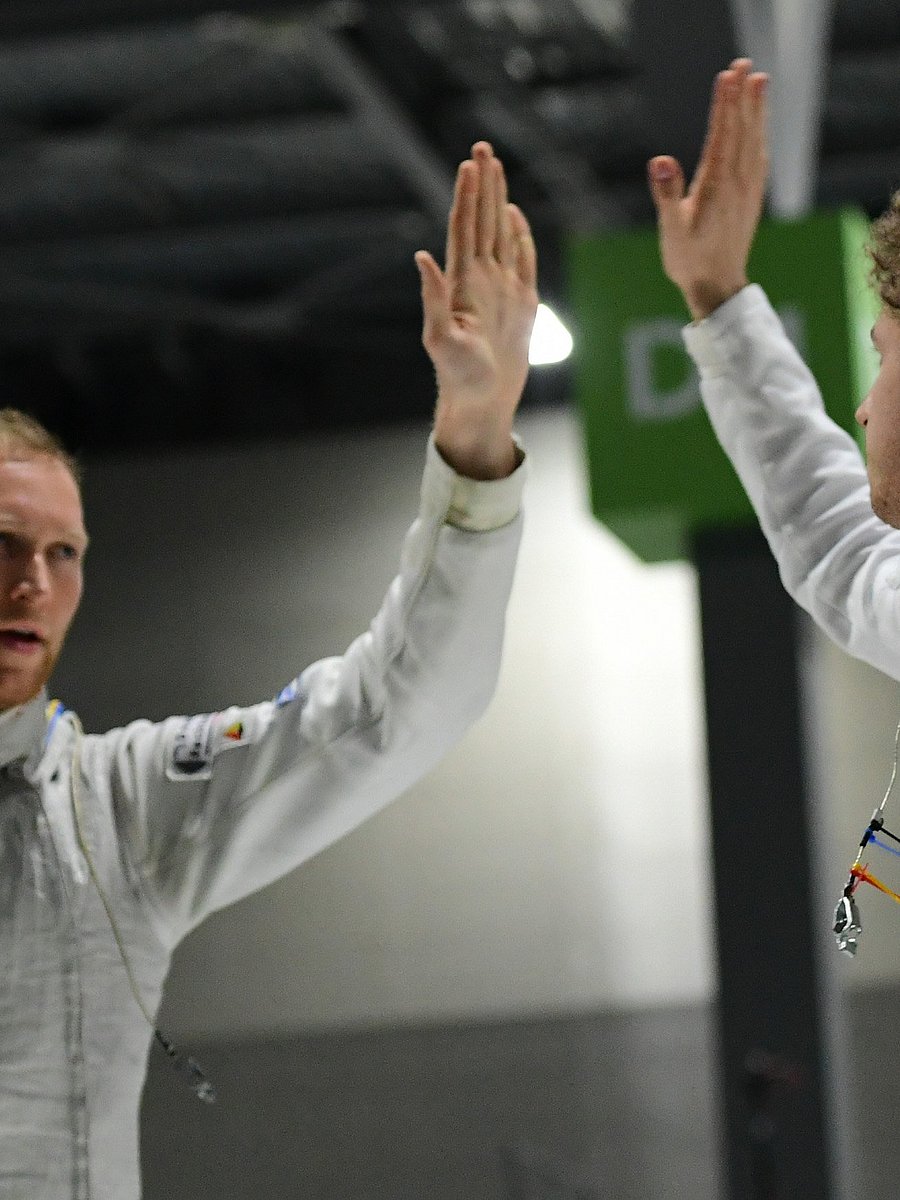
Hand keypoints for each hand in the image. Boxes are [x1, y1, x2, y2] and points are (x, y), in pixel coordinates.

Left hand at [416, 142, 537, 479]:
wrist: (482, 401)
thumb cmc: (459, 377)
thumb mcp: (440, 340)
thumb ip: (432, 299)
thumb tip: (421, 256)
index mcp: (462, 283)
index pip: (464, 228)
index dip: (467, 195)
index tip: (469, 163)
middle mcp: (480, 280)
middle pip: (482, 221)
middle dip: (483, 184)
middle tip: (482, 147)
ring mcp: (501, 288)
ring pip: (500, 233)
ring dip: (498, 200)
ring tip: (496, 167)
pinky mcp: (521, 303)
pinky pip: (522, 259)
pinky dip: (519, 234)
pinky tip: (513, 214)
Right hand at [648, 58, 768, 321]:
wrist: (718, 288)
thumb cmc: (689, 261)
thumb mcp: (671, 231)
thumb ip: (666, 195)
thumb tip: (661, 162)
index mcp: (716, 186)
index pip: (722, 135)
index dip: (725, 104)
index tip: (727, 75)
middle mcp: (737, 184)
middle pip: (742, 131)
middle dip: (743, 97)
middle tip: (744, 66)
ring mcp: (748, 191)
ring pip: (754, 141)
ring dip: (755, 110)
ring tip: (758, 82)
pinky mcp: (751, 199)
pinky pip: (758, 159)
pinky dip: (758, 136)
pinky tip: (759, 128)